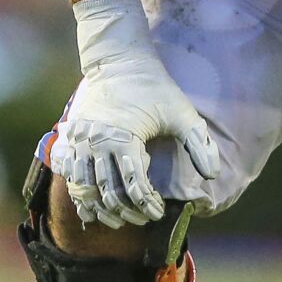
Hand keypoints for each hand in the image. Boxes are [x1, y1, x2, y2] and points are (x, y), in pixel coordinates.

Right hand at [53, 0, 219, 227]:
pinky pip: (69, 177)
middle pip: (109, 193)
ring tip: (118, 219)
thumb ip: (199, 144)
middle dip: (127, 212)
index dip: (148, 205)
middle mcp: (97, 144)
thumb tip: (212, 175)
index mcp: (123, 139)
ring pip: (85, 190)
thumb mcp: (182, 113)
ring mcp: (79, 143)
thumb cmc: (153, 87)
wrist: (117, 61)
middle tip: (143, 219)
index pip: (135, 186)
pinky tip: (91, 209)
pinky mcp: (70, 140)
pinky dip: (80, 197)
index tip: (159, 212)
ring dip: (102, 210)